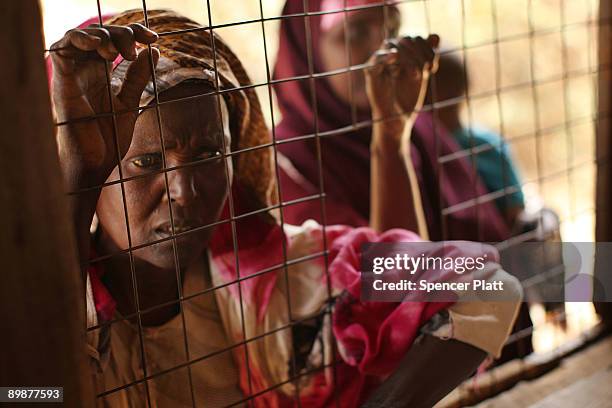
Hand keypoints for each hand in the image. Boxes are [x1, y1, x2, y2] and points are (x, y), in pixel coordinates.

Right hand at [50, 23, 158, 183]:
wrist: (96, 163)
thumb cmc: (109, 138)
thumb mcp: (130, 102)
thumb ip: (139, 77)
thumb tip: (153, 51)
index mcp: (101, 73)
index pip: (114, 41)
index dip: (134, 34)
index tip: (153, 39)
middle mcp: (85, 70)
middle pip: (100, 35)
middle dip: (122, 34)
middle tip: (138, 46)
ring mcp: (73, 75)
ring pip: (80, 37)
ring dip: (102, 35)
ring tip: (118, 51)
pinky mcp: (62, 82)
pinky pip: (61, 50)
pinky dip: (78, 40)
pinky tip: (99, 46)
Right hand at [365, 35, 439, 123]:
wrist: (397, 119)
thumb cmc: (408, 98)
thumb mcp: (423, 75)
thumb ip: (428, 56)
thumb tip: (436, 35)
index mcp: (403, 54)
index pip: (415, 39)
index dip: (426, 49)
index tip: (432, 68)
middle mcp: (390, 55)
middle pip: (404, 39)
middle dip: (418, 52)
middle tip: (425, 70)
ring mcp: (380, 63)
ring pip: (391, 44)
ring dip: (407, 56)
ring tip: (415, 73)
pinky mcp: (371, 74)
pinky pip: (376, 58)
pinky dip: (385, 56)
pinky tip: (395, 58)